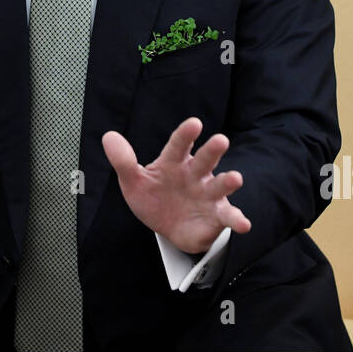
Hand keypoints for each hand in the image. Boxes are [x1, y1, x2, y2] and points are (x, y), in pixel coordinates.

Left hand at [102, 117, 250, 254]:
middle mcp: (195, 174)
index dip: (186, 134)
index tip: (194, 123)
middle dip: (213, 150)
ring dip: (228, 181)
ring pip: (220, 185)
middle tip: (221, 140)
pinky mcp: (216, 215)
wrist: (167, 228)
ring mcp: (208, 194)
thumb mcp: (133, 182)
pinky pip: (228, 216)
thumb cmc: (154, 197)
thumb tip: (109, 136)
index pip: (179, 145)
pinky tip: (243, 224)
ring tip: (236, 178)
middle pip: (204, 159)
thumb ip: (123, 161)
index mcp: (174, 162)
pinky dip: (237, 219)